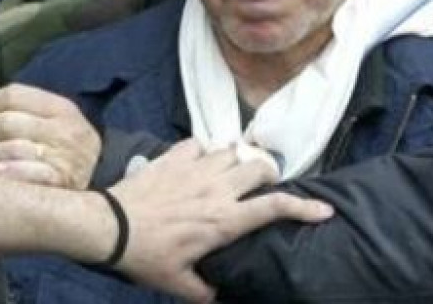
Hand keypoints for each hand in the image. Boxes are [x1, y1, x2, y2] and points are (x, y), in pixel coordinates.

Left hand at [0, 84, 99, 189]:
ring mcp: (65, 156)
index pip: (14, 95)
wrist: (105, 194)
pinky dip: (8, 172)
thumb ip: (31, 111)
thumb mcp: (60, 122)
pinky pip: (25, 173)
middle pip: (7, 122)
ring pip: (10, 148)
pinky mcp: (61, 182)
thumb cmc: (67, 151)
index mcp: (64, 108)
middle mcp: (66, 130)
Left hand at [108, 139, 332, 302]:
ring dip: (237, 160)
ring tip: (229, 172)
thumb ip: (204, 291)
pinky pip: (201, 143)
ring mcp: (197, 167)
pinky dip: (204, 150)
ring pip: (234, 150)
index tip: (324, 209)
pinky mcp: (176, 156)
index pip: (274, 208)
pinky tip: (197, 162)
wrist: (108, 226)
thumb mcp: (177, 283)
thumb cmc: (146, 256)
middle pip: (260, 167)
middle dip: (268, 173)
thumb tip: (220, 296)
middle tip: (261, 184)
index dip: (304, 207)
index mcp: (225, 220)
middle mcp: (218, 189)